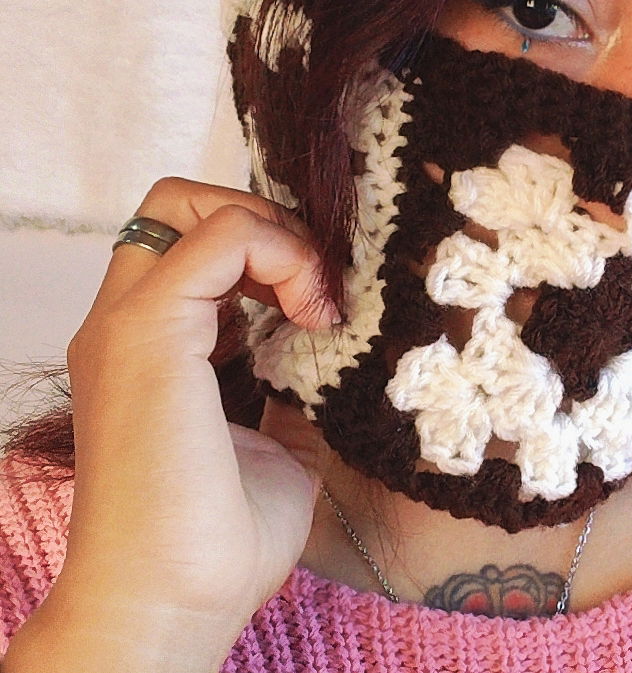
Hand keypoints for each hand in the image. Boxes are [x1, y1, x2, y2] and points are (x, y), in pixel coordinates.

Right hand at [6, 179, 335, 672]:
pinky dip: (281, 253)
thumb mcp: (273, 441)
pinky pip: (222, 235)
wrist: (170, 605)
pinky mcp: (148, 329)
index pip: (191, 242)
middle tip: (311, 285)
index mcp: (148, 346)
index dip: (261, 248)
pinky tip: (313, 313)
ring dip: (273, 232)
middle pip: (178, 203)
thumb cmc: (218, 542)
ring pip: (189, 200)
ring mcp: (128, 321)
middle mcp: (124, 322)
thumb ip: (286, 381)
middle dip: (259, 219)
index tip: (316, 303)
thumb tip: (333, 342)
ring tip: (317, 302)